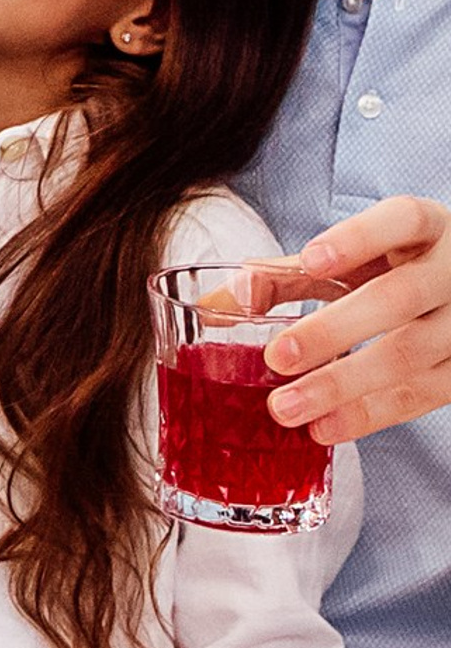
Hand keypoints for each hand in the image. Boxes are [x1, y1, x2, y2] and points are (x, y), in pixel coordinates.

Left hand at [262, 199, 450, 442]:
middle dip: (334, 329)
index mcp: (427, 227)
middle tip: (276, 357)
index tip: (310, 259)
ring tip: (286, 406)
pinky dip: (370, 414)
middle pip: (399, 298)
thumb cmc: (394, 270)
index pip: (402, 219)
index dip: (359, 238)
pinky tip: (325, 427)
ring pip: (410, 354)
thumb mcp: (351, 259)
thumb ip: (286, 275)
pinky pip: (421, 396)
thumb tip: (220, 302)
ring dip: (343, 384)